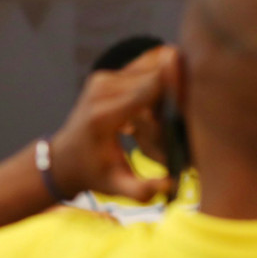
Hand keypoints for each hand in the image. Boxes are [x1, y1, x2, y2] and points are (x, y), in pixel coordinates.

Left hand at [48, 46, 177, 200]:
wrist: (64, 160)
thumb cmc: (93, 174)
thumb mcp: (116, 186)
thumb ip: (142, 190)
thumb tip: (170, 185)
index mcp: (104, 116)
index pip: (152, 87)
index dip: (178, 92)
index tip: (193, 108)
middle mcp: (101, 91)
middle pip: (156, 75)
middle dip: (173, 91)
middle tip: (177, 117)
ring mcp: (101, 80)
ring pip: (152, 67)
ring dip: (166, 85)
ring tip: (164, 113)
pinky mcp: (103, 76)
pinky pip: (142, 68)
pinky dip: (155, 81)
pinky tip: (154, 104)